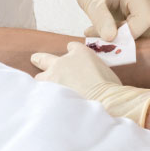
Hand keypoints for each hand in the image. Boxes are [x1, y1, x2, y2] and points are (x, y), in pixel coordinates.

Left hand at [31, 42, 149, 125]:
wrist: (106, 102)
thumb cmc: (113, 90)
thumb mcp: (109, 73)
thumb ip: (99, 71)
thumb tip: (100, 79)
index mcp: (81, 53)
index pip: (71, 47)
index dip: (72, 54)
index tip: (73, 59)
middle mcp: (63, 61)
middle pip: (45, 58)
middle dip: (41, 60)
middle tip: (36, 59)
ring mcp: (53, 77)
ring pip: (40, 78)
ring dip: (43, 83)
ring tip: (44, 91)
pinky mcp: (49, 93)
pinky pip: (40, 93)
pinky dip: (42, 98)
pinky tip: (42, 104)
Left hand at [73, 0, 149, 41]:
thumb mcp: (91, 2)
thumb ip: (101, 20)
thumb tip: (111, 38)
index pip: (143, 21)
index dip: (127, 34)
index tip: (105, 37)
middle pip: (144, 27)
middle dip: (122, 36)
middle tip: (98, 33)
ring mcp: (148, 1)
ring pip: (142, 29)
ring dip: (122, 34)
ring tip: (100, 28)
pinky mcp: (144, 6)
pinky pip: (138, 26)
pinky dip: (123, 30)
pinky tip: (108, 25)